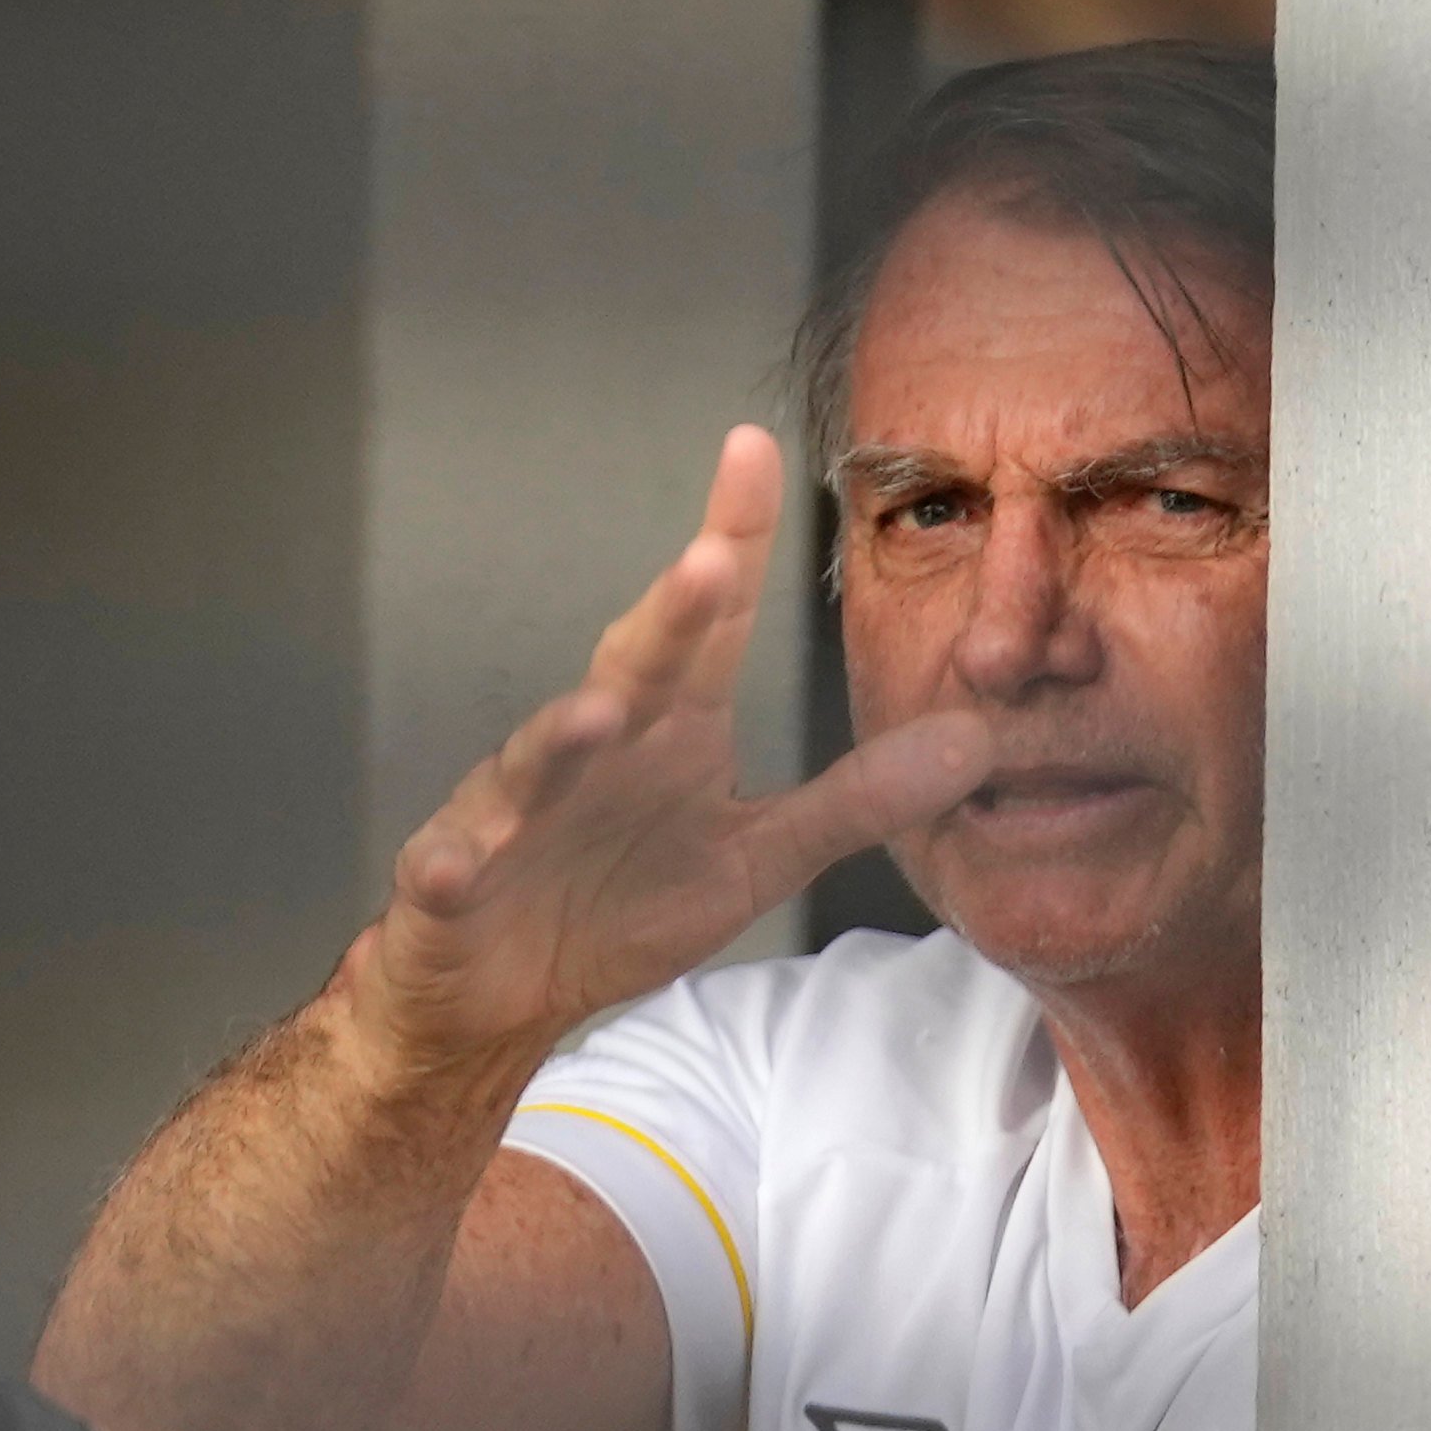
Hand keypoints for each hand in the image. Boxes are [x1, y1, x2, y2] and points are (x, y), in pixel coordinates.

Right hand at [349, 428, 991, 1076]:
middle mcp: (595, 744)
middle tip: (710, 559)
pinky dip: (457, 857)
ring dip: (566, 733)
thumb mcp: (760, 856)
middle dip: (669, 618)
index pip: (712, 621)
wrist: (501, 984)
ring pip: (540, 757)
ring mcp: (518, 806)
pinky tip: (457, 860)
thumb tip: (977, 744)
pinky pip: (454, 862)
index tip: (756, 446)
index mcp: (670, 728)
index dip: (733, 538)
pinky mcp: (454, 875)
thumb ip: (857, 798)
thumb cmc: (620, 898)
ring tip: (600, 714)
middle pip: (636, 668)